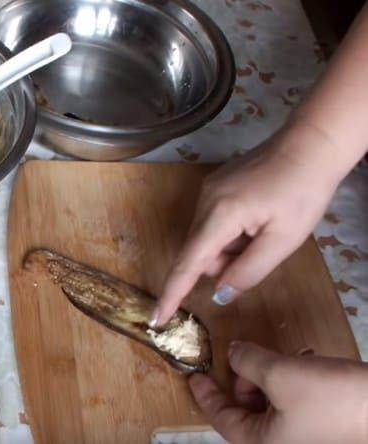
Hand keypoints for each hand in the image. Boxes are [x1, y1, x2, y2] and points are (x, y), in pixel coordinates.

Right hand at [153, 122, 343, 325]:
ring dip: (228, 248)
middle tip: (260, 254)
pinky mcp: (215, 185)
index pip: (188, 264)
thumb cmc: (303, 192)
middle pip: (198, 252)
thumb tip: (219, 293)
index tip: (157, 318)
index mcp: (220, 216)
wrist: (310, 145)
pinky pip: (213, 222)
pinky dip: (230, 233)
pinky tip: (256, 220)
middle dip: (221, 265)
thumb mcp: (283, 240)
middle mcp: (205, 202)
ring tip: (263, 233)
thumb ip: (249, 270)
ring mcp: (207, 191)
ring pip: (206, 238)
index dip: (173, 293)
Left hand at [190, 342, 367, 443]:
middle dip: (245, 379)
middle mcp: (279, 442)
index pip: (220, 418)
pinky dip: (290, 379)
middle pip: (244, 408)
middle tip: (251, 356)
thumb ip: (246, 362)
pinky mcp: (319, 423)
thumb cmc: (331, 398)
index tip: (194, 374)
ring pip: (268, 401)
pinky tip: (305, 361)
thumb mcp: (279, 373)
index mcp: (261, 442)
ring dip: (270, 375)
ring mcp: (300, 434)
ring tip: (288, 358)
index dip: (205, 393)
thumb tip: (232, 354)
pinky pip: (291, 400)